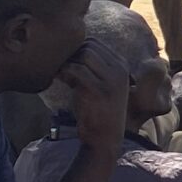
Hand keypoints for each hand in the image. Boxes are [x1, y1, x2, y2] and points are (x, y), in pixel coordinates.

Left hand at [56, 37, 131, 154]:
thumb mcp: (100, 85)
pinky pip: (76, 69)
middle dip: (71, 54)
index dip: (76, 49)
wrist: (104, 139)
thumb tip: (68, 47)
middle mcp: (120, 70)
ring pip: (83, 54)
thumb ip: (92, 67)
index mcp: (121, 66)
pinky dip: (64, 72)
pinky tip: (59, 80)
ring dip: (68, 61)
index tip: (67, 63)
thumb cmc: (97, 111)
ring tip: (61, 75)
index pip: (95, 43)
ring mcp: (111, 80)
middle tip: (62, 69)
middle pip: (89, 45)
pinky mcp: (99, 90)